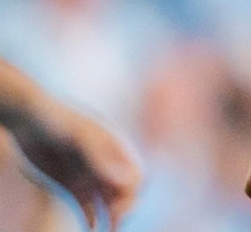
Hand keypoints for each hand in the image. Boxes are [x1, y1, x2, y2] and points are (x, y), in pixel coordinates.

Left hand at [9, 98, 140, 229]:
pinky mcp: (73, 184)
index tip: (117, 211)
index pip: (135, 177)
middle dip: (124, 210)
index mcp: (117, 149)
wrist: (28, 117)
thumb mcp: (79, 136)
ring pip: (107, 201)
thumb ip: (102, 156)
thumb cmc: (57, 119)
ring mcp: (90, 174)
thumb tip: (127, 179)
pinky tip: (90, 227)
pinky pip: (87, 205)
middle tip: (114, 227)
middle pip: (125, 192)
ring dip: (111, 218)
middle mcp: (107, 163)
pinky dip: (91, 218)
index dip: (131, 195)